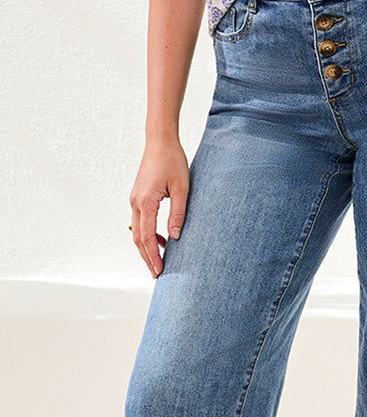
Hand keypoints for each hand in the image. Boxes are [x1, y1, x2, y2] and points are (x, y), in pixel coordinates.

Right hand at [128, 136, 189, 277]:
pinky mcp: (138, 197)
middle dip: (147, 258)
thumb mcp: (182, 188)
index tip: (159, 271)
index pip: (147, 237)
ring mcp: (134, 200)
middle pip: (138, 238)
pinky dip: (148, 235)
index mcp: (145, 202)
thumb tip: (175, 237)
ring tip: (159, 263)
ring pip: (137, 232)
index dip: (153, 256)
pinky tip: (162, 241)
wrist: (160, 141)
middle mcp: (136, 203)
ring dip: (147, 248)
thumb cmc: (172, 161)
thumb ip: (178, 213)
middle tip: (157, 275)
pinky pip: (140, 222)